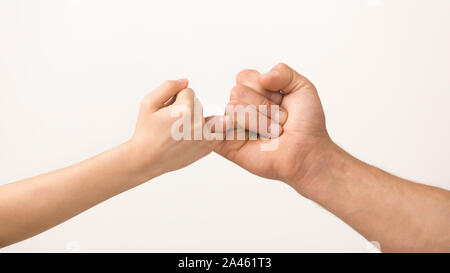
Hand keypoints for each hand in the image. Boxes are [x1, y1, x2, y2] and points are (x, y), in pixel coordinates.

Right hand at [128, 79, 213, 178]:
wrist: (147, 159)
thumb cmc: (146, 132)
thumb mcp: (149, 103)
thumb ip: (168, 87)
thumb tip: (186, 81)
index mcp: (185, 110)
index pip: (188, 91)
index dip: (175, 99)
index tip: (167, 112)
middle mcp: (199, 123)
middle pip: (198, 104)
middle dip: (186, 109)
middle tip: (171, 123)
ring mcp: (206, 137)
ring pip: (205, 116)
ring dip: (195, 120)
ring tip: (179, 131)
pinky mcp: (208, 147)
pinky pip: (211, 130)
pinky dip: (203, 132)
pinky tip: (188, 138)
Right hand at [214, 63, 332, 192]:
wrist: (308, 152)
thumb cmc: (306, 124)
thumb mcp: (302, 87)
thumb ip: (283, 72)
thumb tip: (262, 77)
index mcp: (253, 92)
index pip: (244, 77)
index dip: (266, 88)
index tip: (282, 102)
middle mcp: (240, 107)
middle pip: (237, 91)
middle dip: (264, 106)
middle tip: (279, 121)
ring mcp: (232, 126)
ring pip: (233, 108)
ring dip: (260, 121)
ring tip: (272, 133)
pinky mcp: (226, 146)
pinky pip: (211, 129)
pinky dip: (218, 125)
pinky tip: (236, 130)